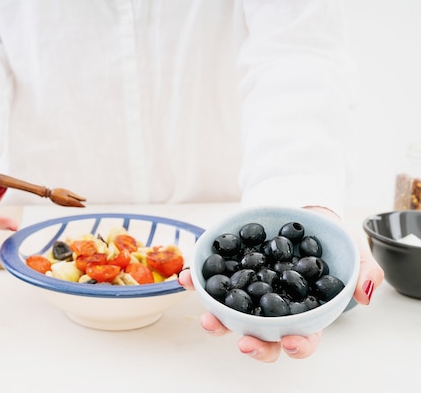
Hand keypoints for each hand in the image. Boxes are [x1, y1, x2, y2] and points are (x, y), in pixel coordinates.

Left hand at [178, 206, 383, 362]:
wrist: (298, 206)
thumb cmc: (326, 235)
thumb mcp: (351, 248)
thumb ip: (363, 270)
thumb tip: (365, 295)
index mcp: (304, 310)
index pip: (303, 336)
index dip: (297, 345)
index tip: (290, 343)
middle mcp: (272, 308)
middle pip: (263, 336)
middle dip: (252, 344)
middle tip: (243, 342)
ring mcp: (247, 293)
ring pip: (231, 317)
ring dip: (217, 322)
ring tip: (208, 318)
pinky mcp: (227, 273)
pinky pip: (209, 283)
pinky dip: (196, 282)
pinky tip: (187, 278)